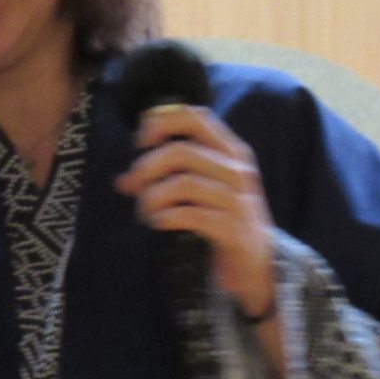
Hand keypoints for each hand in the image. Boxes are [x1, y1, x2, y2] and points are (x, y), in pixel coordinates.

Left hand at [113, 105, 276, 319]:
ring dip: (153, 197)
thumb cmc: (223, 217)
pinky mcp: (232, 229)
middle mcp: (237, 170)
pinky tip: (158, 222)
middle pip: (183, 152)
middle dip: (148, 167)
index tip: (141, 140)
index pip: (197, 117)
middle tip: (133, 185)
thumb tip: (122, 180)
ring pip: (184, 184)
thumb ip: (167, 177)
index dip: (163, 121)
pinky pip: (192, 215)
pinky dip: (167, 217)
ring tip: (144, 210)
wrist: (257, 261)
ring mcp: (237, 200)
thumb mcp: (203, 188)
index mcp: (231, 151)